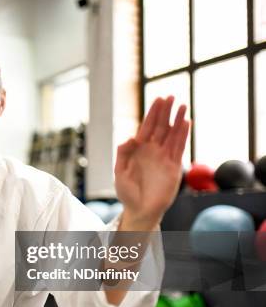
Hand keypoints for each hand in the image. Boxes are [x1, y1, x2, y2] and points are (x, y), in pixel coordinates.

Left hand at [115, 96, 190, 228]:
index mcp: (138, 150)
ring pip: (172, 134)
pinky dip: (182, 135)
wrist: (140, 210)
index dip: (152, 114)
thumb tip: (130, 137)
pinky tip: (186, 123)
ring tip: (182, 105)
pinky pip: (179, 147)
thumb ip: (123, 154)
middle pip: (160, 127)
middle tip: (170, 96)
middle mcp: (152, 150)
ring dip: (177, 120)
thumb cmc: (127, 192)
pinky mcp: (173, 166)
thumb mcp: (120, 172)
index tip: (158, 99)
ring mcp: (163, 157)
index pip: (146, 127)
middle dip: (165, 112)